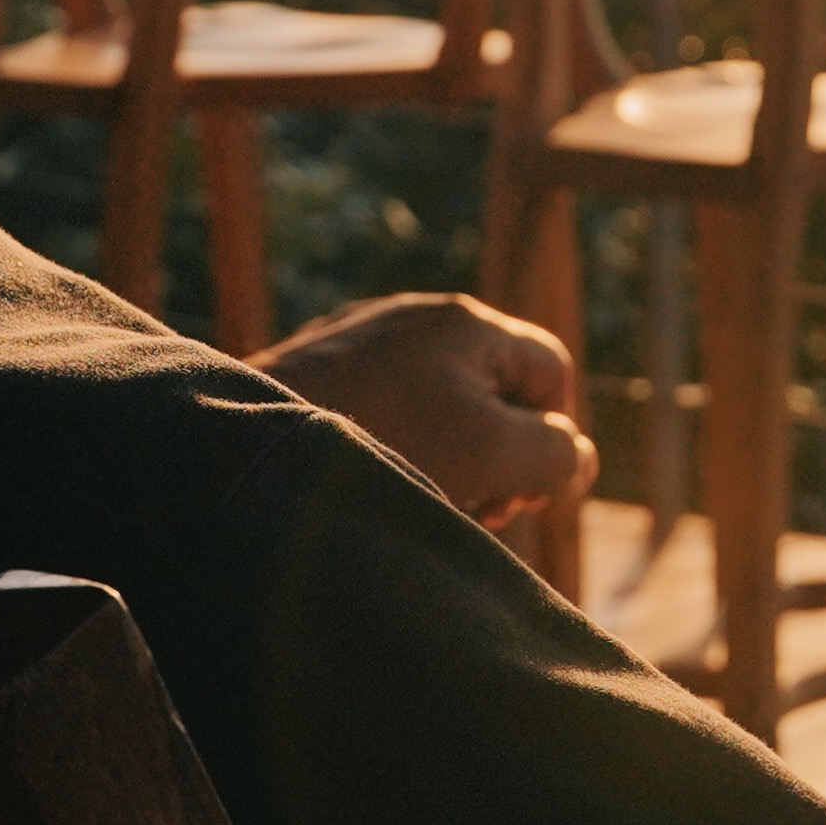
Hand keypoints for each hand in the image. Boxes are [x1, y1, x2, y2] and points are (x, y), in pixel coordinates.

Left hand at [258, 293, 598, 535]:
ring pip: (436, 403)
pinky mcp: (315, 372)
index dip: (552, 436)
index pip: (550, 371)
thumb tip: (576, 457)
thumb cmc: (381, 441)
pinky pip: (382, 408)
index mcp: (466, 321)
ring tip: (421, 497)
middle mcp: (413, 317)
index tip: (521, 493)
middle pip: (492, 387)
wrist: (249, 443)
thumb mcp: (495, 454)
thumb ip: (555, 453)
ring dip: (447, 457)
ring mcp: (358, 340)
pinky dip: (393, 448)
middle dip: (499, 453)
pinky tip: (370, 484)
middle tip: (477, 507)